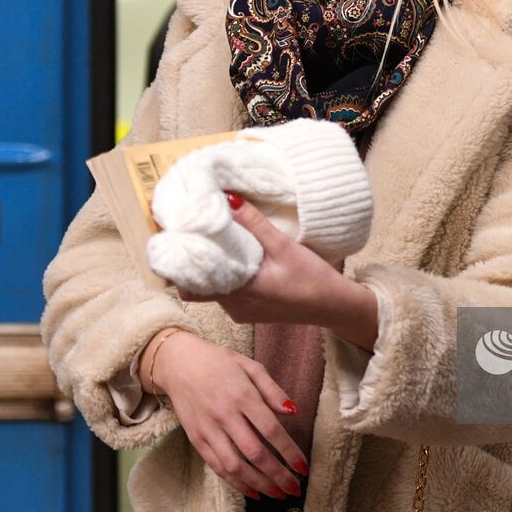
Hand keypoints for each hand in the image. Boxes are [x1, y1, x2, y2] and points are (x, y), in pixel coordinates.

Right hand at [146, 328, 306, 500]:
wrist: (178, 363)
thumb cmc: (218, 362)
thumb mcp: (250, 366)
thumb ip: (273, 390)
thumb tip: (293, 412)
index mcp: (242, 395)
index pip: (271, 430)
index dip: (289, 452)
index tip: (303, 467)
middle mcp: (225, 415)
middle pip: (255, 452)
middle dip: (277, 474)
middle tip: (294, 488)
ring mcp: (208, 429)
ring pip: (235, 465)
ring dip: (259, 483)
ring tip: (277, 493)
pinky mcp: (196, 440)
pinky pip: (217, 467)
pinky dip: (236, 483)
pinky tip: (253, 490)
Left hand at [181, 194, 378, 349]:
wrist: (334, 306)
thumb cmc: (312, 278)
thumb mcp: (283, 246)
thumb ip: (254, 223)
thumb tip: (228, 199)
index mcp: (237, 294)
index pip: (191, 283)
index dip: (181, 261)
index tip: (178, 237)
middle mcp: (232, 307)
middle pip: (198, 285)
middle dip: (194, 260)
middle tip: (194, 232)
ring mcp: (240, 312)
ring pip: (212, 288)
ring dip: (212, 266)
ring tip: (214, 239)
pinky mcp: (249, 311)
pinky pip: (227, 293)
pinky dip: (226, 275)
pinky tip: (236, 256)